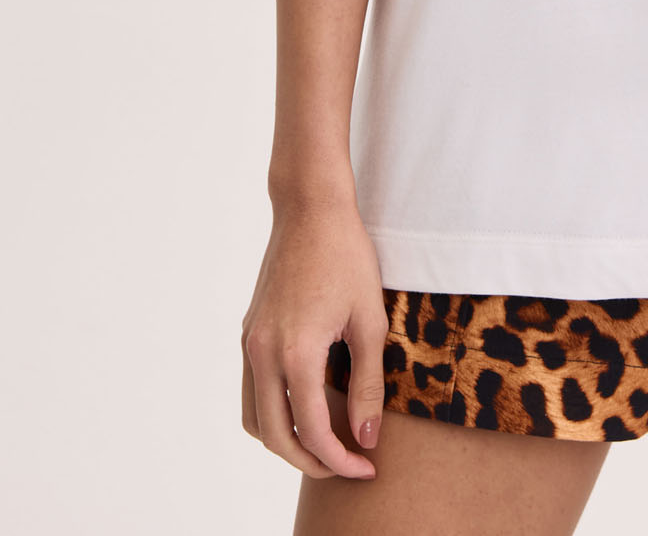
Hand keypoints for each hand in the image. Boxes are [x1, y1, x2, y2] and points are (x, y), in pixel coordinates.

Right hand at [240, 196, 388, 480]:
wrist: (310, 208)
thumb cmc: (347, 256)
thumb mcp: (370, 320)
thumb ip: (367, 383)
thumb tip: (367, 437)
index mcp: (295, 353)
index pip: (313, 430)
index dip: (340, 459)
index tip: (367, 467)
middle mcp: (263, 354)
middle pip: (276, 437)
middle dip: (311, 461)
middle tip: (347, 466)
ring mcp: (250, 343)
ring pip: (255, 420)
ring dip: (287, 441)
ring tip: (326, 443)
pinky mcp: (248, 333)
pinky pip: (252, 392)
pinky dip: (274, 413)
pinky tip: (307, 407)